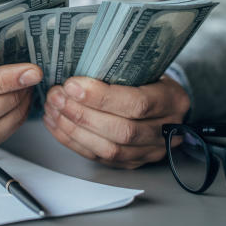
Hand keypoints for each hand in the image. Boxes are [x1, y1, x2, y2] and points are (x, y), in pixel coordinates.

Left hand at [42, 75, 190, 168]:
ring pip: (110, 150)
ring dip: (74, 129)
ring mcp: (149, 151)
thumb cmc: (151, 79)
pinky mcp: (131, 162)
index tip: (72, 85)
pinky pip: (99, 157)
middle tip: (57, 97)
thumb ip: (120, 68)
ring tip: (53, 109)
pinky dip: (73, 141)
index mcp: (172, 100)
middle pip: (122, 131)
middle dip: (82, 114)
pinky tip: (56, 124)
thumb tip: (77, 63)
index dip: (102, 97)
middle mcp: (165, 131)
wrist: (165, 102)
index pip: (137, 104)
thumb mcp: (146, 66)